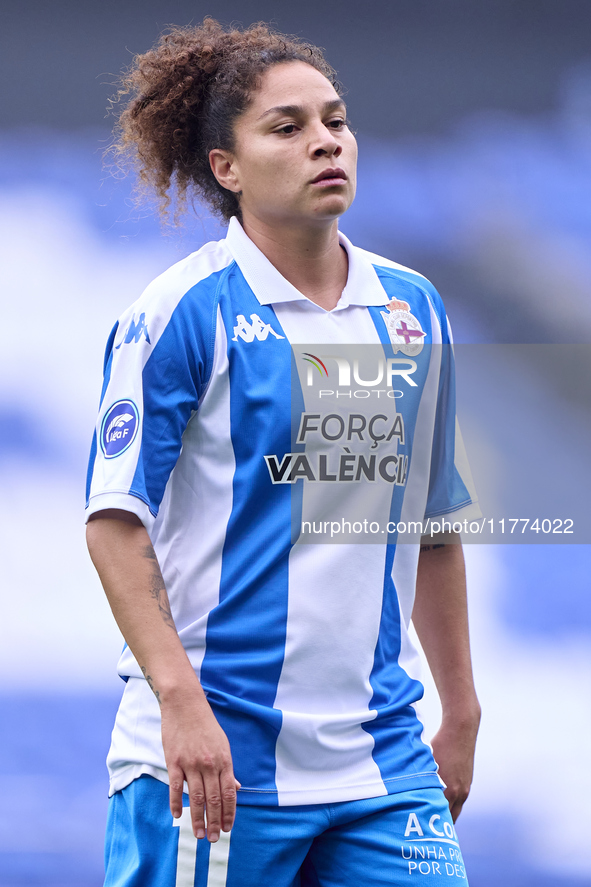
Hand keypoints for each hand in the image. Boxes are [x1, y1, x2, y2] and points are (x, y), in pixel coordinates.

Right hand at [161, 689, 239, 841]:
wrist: (185, 704)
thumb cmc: (204, 725)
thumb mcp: (222, 745)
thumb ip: (227, 768)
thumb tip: (236, 788)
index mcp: (224, 760)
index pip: (229, 793)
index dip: (229, 813)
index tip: (227, 829)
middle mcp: (210, 764)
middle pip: (214, 800)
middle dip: (214, 822)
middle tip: (213, 840)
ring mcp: (191, 763)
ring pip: (197, 798)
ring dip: (197, 819)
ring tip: (198, 835)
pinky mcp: (174, 761)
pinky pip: (176, 787)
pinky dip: (176, 803)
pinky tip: (177, 816)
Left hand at [430, 711, 479, 821]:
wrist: (461, 730)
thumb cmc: (439, 743)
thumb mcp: (426, 762)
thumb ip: (420, 779)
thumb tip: (404, 790)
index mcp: (448, 790)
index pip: (441, 818)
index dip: (432, 825)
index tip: (422, 832)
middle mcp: (459, 793)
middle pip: (450, 819)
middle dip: (440, 825)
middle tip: (427, 832)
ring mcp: (465, 789)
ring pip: (456, 811)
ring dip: (447, 815)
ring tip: (434, 820)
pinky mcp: (468, 783)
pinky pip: (460, 800)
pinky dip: (451, 804)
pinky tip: (442, 802)